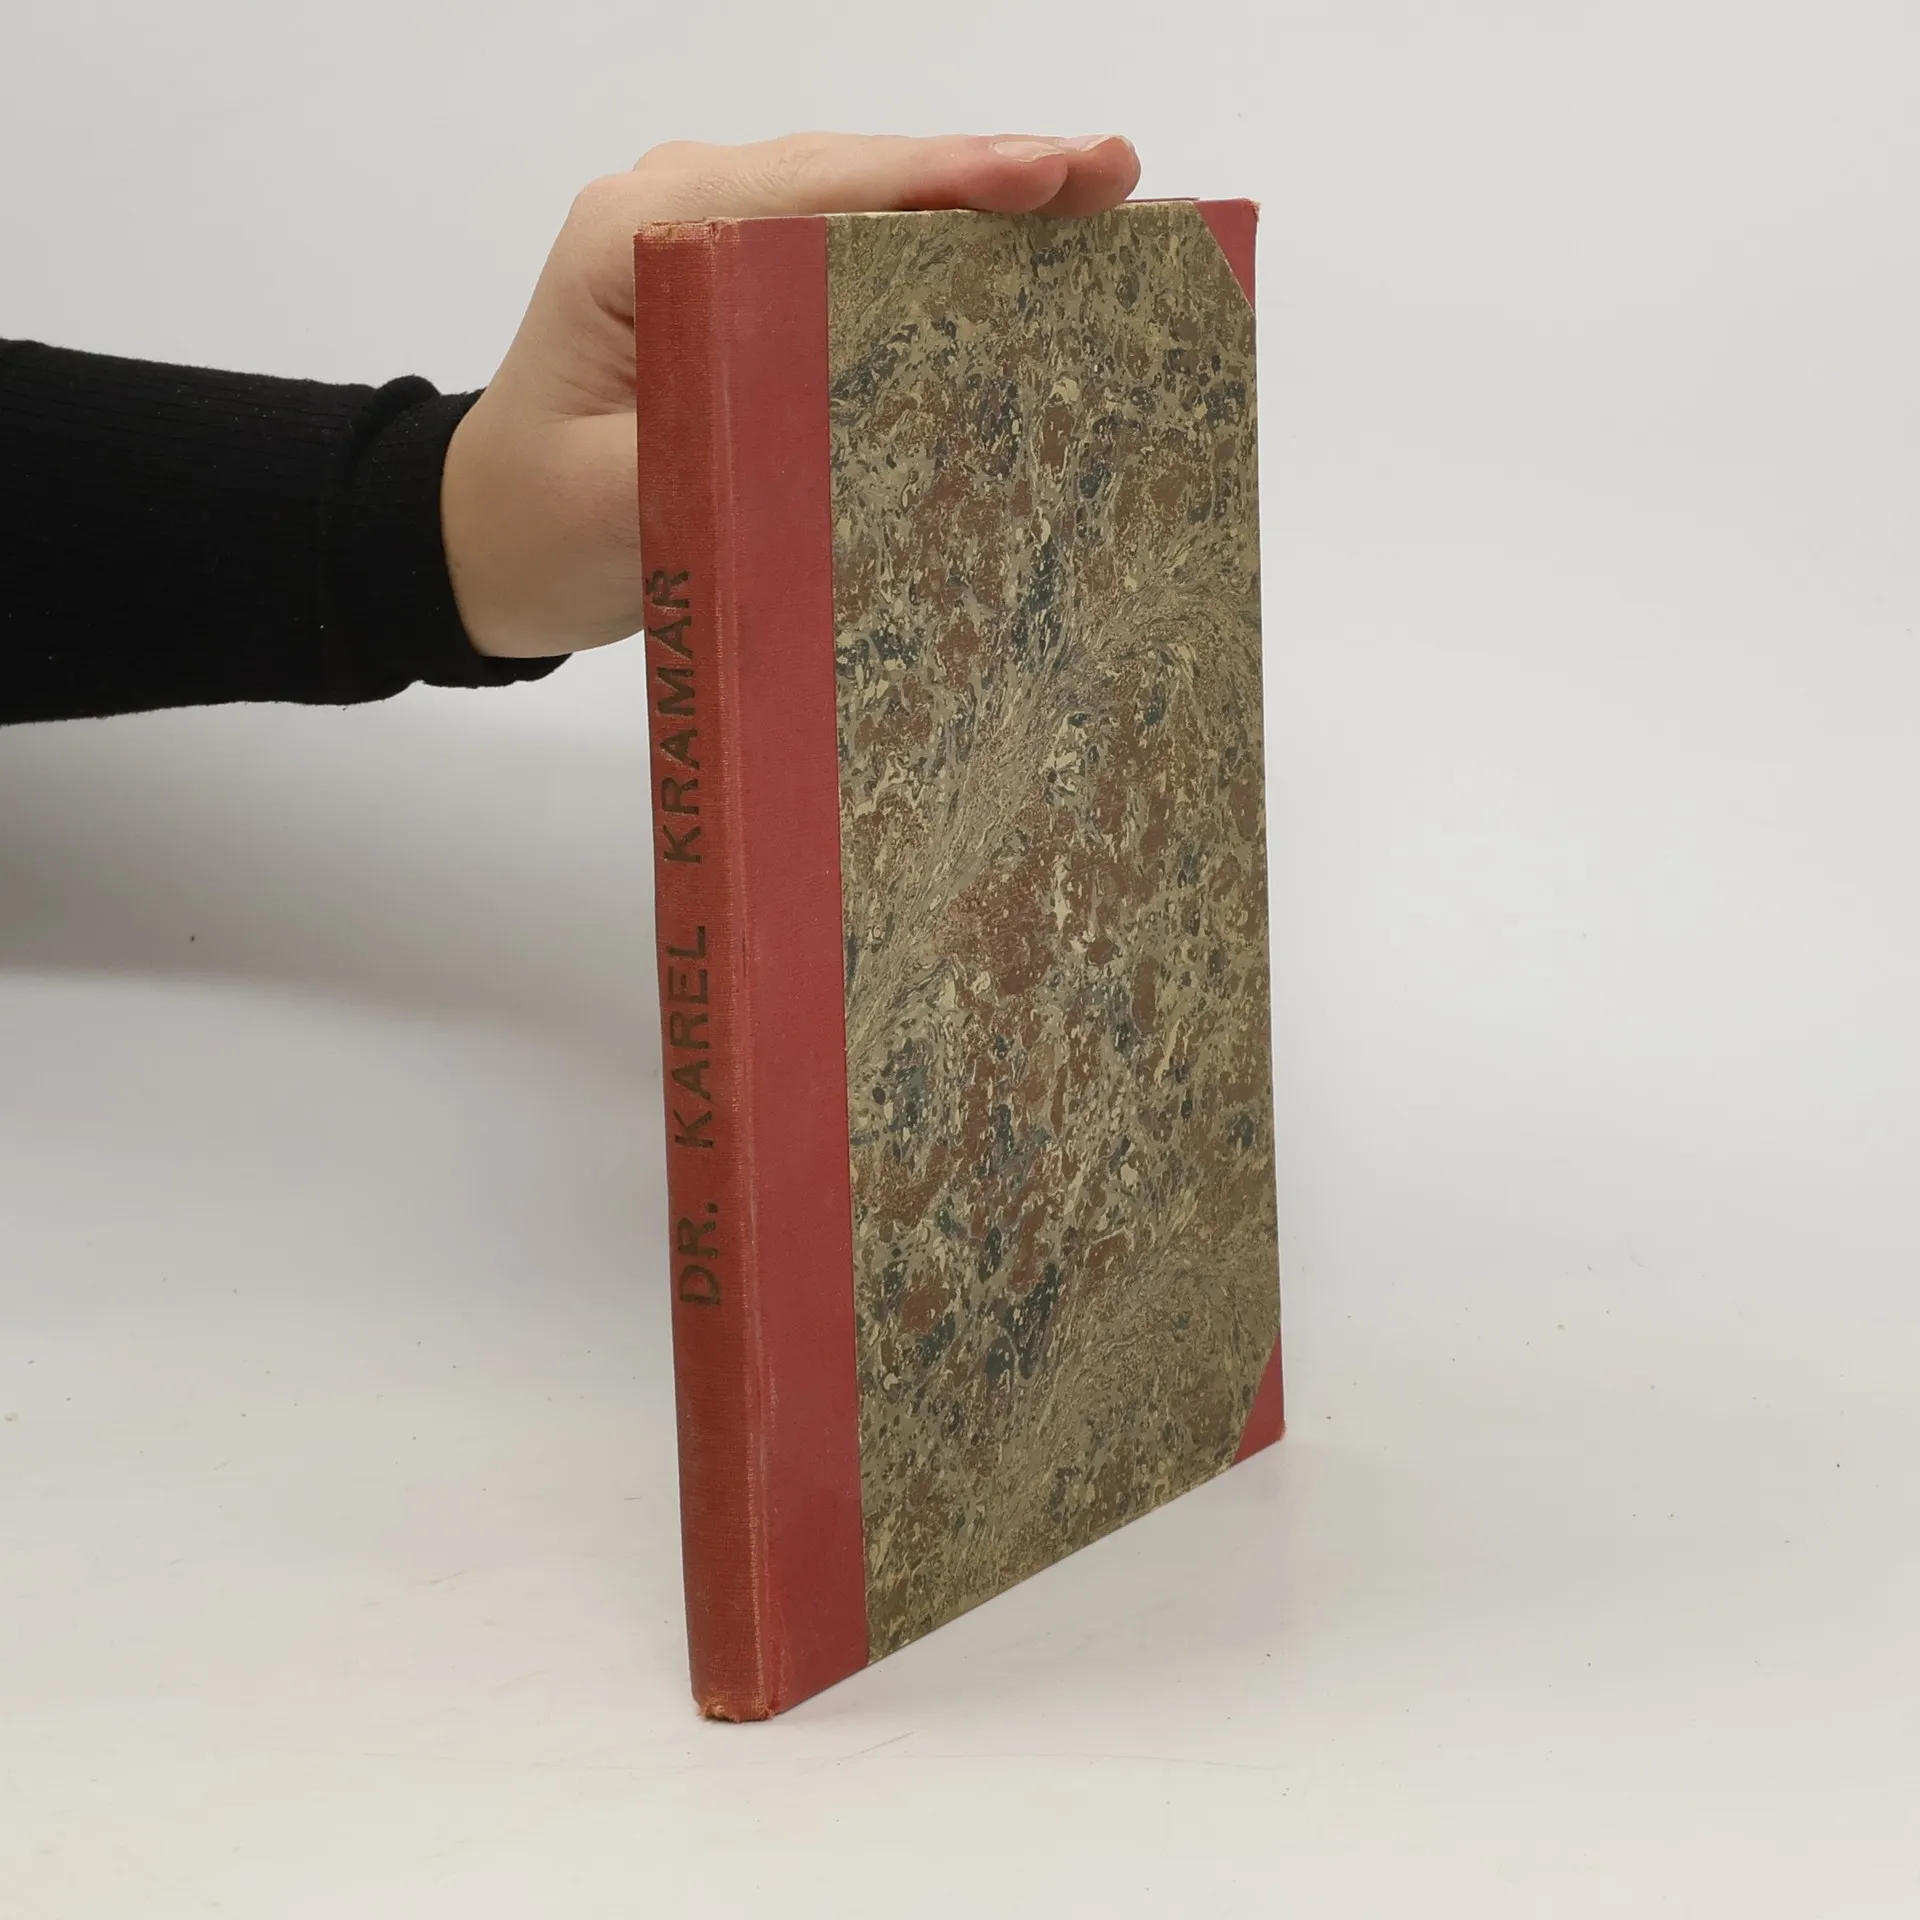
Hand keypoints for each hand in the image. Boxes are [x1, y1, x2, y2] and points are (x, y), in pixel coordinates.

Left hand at [441, 131, 1140, 659]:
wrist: (489, 538)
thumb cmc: (540, 521)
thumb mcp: (617, 499)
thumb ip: (710, 448)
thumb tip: (840, 428)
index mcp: (643, 236)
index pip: (814, 187)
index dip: (940, 179)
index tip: (1048, 177)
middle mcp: (684, 210)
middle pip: (859, 176)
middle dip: (991, 176)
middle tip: (1117, 180)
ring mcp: (717, 243)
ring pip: (867, 202)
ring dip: (981, 207)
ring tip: (1098, 204)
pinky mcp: (743, 291)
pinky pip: (852, 254)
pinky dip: (940, 255)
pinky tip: (1025, 267)